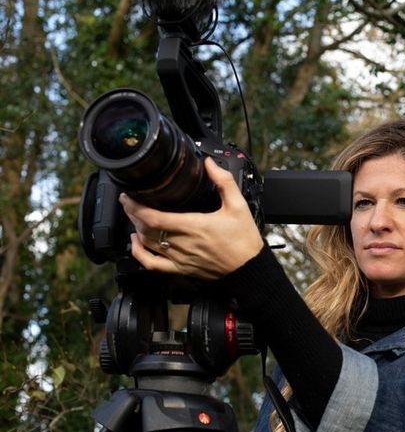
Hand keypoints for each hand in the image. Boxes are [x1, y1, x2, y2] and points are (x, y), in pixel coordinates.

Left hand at [119, 157, 263, 278]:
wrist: (249, 268)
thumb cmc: (244, 240)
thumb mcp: (238, 206)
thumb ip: (224, 182)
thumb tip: (209, 163)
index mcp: (194, 225)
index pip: (154, 217)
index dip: (136, 207)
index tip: (129, 196)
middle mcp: (183, 243)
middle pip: (146, 229)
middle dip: (132, 214)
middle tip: (128, 202)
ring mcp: (180, 258)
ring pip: (147, 244)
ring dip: (136, 229)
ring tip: (134, 216)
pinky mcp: (181, 268)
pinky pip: (153, 264)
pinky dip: (139, 254)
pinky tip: (136, 243)